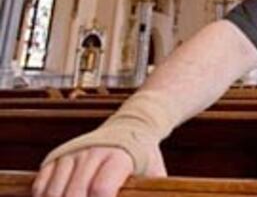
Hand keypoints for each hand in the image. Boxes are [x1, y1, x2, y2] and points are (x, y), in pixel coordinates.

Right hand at [32, 144, 165, 196]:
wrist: (132, 125)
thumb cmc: (145, 156)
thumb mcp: (156, 172)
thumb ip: (153, 191)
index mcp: (119, 156)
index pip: (101, 188)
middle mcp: (92, 152)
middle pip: (75, 193)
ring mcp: (72, 153)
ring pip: (53, 191)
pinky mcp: (57, 156)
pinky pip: (41, 184)